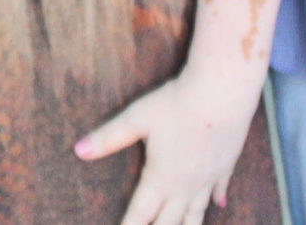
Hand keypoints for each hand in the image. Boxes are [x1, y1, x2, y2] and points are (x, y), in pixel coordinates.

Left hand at [74, 72, 257, 224]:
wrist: (222, 93)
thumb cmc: (177, 103)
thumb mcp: (137, 118)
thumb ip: (108, 137)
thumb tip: (78, 150)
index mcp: (161, 177)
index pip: (140, 213)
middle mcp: (186, 185)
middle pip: (169, 221)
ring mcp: (209, 177)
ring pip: (197, 213)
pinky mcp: (226, 164)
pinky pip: (220, 189)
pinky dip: (216, 200)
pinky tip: (219, 205)